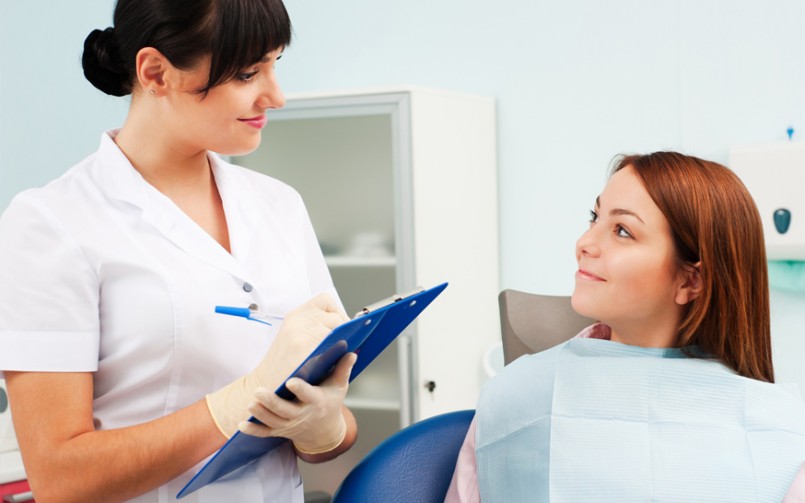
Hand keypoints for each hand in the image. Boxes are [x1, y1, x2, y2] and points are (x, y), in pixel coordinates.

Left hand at [239, 351, 355, 454]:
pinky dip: (253, 430)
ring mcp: (289, 425)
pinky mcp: (280, 431)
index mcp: (316, 402)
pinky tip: (241, 424)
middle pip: (285, 411)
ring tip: (250, 404)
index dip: (300, 389)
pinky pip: (265, 433)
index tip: (291, 381)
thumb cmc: (330, 404)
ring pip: (272, 422)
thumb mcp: (340, 387)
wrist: (324, 432)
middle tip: (259, 391)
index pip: (308, 395)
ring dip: (260, 414)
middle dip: (271, 402)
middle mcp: (302, 415)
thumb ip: (343, 369)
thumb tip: (351, 352)